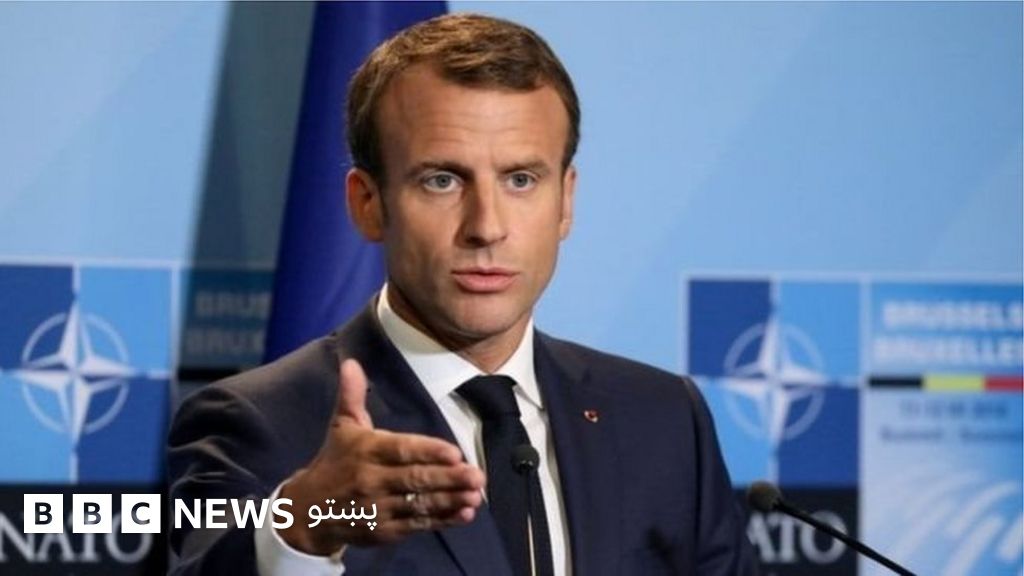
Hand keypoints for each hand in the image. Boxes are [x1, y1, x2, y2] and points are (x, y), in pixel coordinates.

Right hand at [278, 359, 484, 554]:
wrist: (307, 512)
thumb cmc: (334, 462)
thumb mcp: (341, 426)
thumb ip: (352, 396)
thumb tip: (351, 363)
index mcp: (366, 451)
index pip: (401, 450)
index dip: (428, 452)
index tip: (455, 453)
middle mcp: (372, 480)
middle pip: (415, 479)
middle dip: (448, 478)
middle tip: (477, 476)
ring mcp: (378, 508)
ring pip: (419, 504)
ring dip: (450, 500)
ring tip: (476, 495)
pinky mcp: (383, 532)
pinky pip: (417, 525)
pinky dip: (442, 520)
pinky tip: (464, 514)